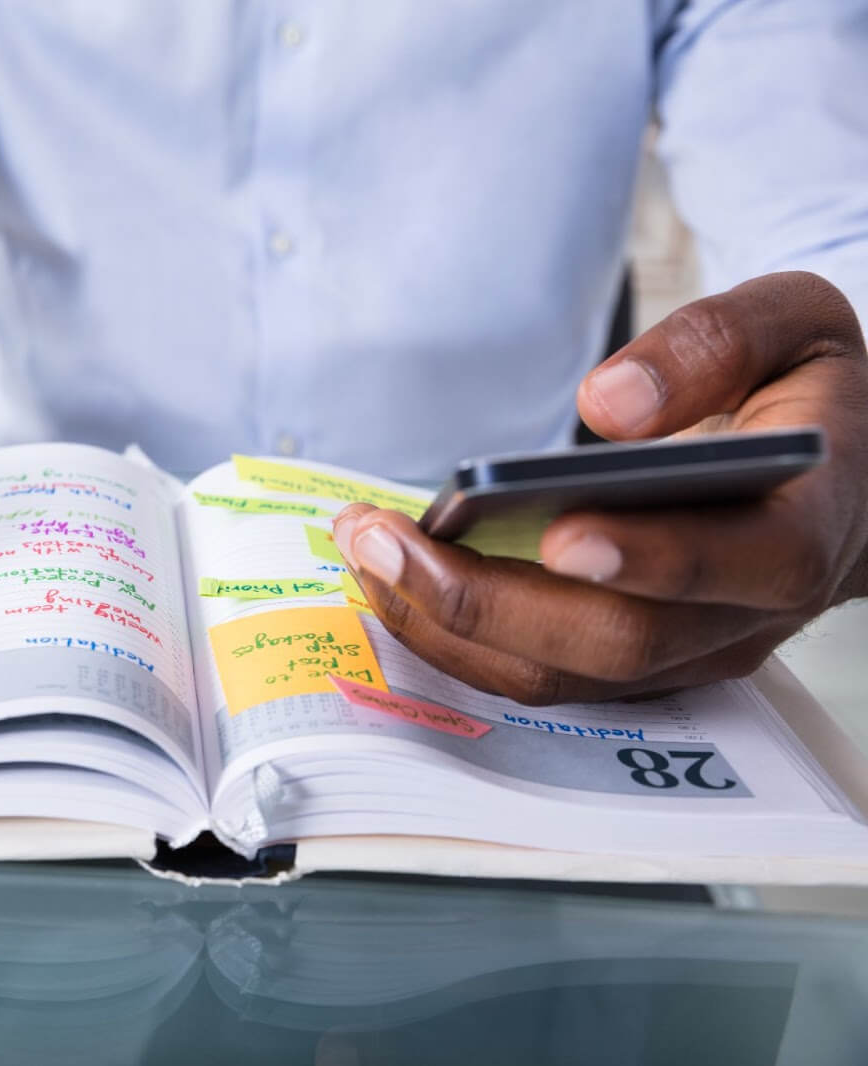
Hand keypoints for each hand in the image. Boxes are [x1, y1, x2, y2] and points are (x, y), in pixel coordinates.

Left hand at [334, 271, 867, 703]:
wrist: (846, 471)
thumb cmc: (808, 392)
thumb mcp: (795, 323)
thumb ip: (716, 345)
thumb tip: (611, 404)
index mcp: (806, 524)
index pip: (737, 562)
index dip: (646, 558)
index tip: (554, 531)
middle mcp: (750, 610)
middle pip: (617, 640)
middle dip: (484, 600)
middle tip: (382, 541)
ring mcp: (691, 650)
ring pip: (563, 676)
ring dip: (449, 625)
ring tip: (364, 551)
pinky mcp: (638, 663)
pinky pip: (539, 675)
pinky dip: (458, 637)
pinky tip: (394, 579)